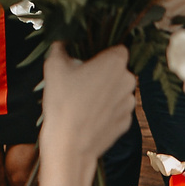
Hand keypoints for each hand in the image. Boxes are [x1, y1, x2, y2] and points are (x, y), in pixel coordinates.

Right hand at [38, 44, 135, 162]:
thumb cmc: (62, 103)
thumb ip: (60, 47)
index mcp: (116, 62)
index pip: (117, 48)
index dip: (102, 53)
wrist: (69, 146)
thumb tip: (62, 39)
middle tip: (81, 82)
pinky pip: (117, 110)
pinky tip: (89, 117)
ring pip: (118, 91)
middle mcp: (129, 81)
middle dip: (103, 73)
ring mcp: (130, 104)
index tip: (87, 62)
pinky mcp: (127, 123)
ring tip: (83, 102)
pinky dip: (106, 111)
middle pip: (118, 70)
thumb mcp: (54, 67)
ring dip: (105, 93)